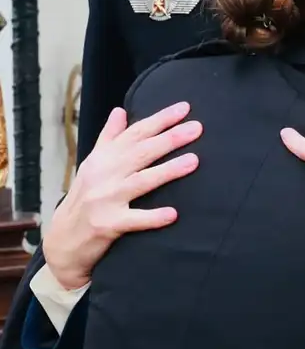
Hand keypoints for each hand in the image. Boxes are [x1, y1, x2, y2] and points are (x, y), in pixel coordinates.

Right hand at [43, 103, 201, 289]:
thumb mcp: (92, 165)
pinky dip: (152, 217)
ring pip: (141, 181)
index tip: (185, 108)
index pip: (135, 133)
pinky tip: (173, 214)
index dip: (160, 119)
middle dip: (170, 139)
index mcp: (104, 158)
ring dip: (168, 171)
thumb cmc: (84, 198)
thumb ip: (109, 138)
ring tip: (194, 161)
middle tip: (198, 128)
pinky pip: (133, 220)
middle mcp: (104, 174)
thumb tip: (119, 110)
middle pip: (141, 152)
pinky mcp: (108, 225)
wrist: (63, 240)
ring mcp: (105, 199)